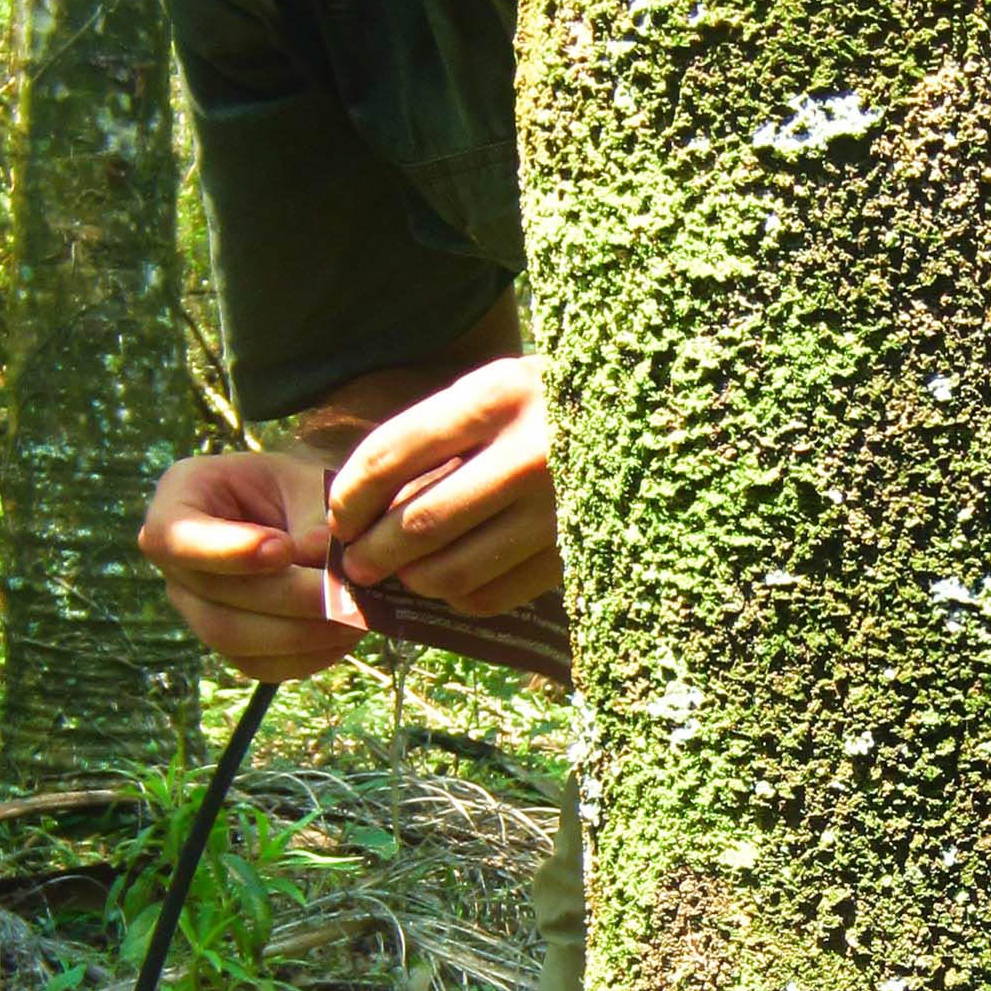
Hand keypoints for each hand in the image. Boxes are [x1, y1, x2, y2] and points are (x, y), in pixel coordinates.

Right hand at [137, 442, 354, 684]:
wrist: (307, 513)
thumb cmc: (301, 487)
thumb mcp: (308, 484)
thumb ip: (313, 521)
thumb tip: (326, 568)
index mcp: (178, 499)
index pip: (175, 536)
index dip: (227, 550)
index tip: (284, 549)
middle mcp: (176, 562)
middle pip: (213, 595)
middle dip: (286, 598)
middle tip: (346, 594)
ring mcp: (197, 607)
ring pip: (233, 638)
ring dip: (300, 633)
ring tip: (356, 616)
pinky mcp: (230, 644)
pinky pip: (260, 664)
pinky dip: (307, 656)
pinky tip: (344, 634)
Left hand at [326, 357, 560, 617]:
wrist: (651, 418)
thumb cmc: (547, 405)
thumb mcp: (492, 393)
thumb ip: (427, 439)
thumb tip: (348, 511)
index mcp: (499, 396)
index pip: (393, 454)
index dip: (351, 496)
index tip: (339, 516)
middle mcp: (531, 453)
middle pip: (420, 522)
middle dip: (372, 552)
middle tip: (356, 562)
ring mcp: (560, 508)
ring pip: (454, 568)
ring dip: (411, 580)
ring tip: (401, 573)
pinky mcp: (579, 550)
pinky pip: (495, 593)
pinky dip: (458, 598)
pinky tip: (452, 583)